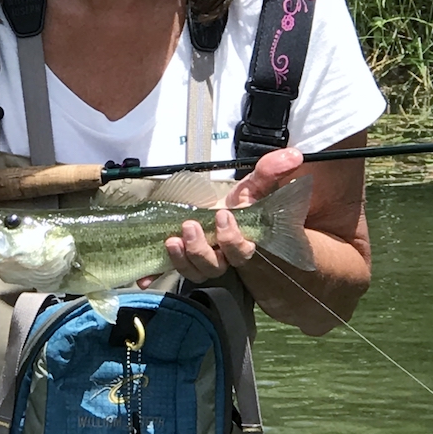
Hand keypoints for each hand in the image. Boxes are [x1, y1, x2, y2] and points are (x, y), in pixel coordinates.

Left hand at [155, 147, 304, 284]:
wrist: (225, 214)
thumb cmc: (242, 204)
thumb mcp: (256, 184)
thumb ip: (271, 171)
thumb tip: (293, 155)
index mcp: (242, 241)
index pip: (241, 251)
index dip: (232, 238)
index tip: (223, 215)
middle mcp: (222, 257)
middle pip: (214, 266)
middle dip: (201, 250)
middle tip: (190, 227)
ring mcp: (201, 261)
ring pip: (193, 271)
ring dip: (181, 259)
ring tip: (171, 240)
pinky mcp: (181, 261)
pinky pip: (168, 274)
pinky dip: (154, 275)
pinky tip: (140, 277)